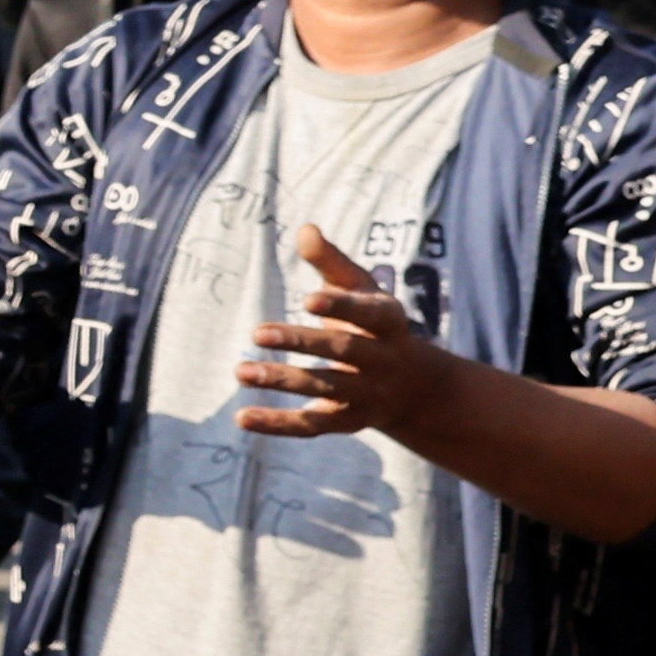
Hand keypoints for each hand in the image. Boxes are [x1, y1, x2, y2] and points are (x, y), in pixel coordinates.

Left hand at [239, 225, 455, 438]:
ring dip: (282, 381)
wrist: (414, 386)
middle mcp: (383, 360)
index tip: (309, 300)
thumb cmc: (373, 324)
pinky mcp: (348, 421)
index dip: (341, 308)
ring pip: (324, 388)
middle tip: (258, 333)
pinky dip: (278, 424)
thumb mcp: (360, 290)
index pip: (368, 314)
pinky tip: (242, 418)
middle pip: (343, 351)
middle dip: (302, 343)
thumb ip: (332, 263)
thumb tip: (305, 230)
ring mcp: (368, 394)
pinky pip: (312, 426)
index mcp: (389, 322)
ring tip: (241, 372)